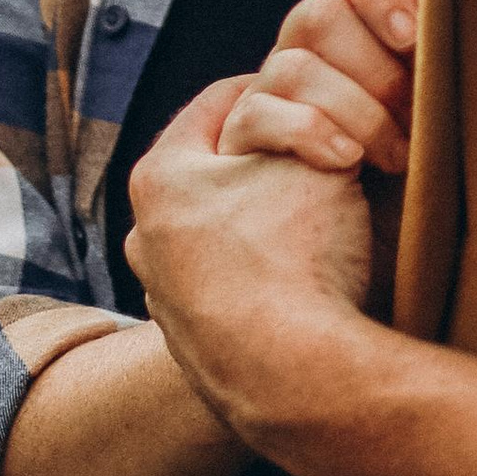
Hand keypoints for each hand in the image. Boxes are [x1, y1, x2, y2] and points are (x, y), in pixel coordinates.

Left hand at [124, 75, 375, 447]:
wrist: (300, 383)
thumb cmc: (303, 256)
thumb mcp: (316, 155)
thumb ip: (312, 115)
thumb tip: (326, 103)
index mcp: (159, 177)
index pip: (224, 100)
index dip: (285, 92)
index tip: (327, 101)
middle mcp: (144, 237)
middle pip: (220, 168)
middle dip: (273, 160)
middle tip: (332, 161)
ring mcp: (164, 298)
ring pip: (224, 231)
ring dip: (268, 220)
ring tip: (323, 225)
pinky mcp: (192, 348)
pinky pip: (232, 288)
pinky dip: (265, 276)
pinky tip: (306, 282)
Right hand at [216, 0, 416, 175]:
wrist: (362, 235)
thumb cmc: (401, 162)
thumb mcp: (425, 105)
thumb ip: (424, 50)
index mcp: (345, 26)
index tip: (410, 37)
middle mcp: (298, 47)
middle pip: (317, 13)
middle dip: (374, 68)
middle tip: (413, 114)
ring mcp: (265, 90)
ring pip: (294, 67)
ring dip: (358, 113)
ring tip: (397, 156)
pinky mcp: (242, 136)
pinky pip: (262, 114)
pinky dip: (312, 133)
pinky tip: (347, 162)